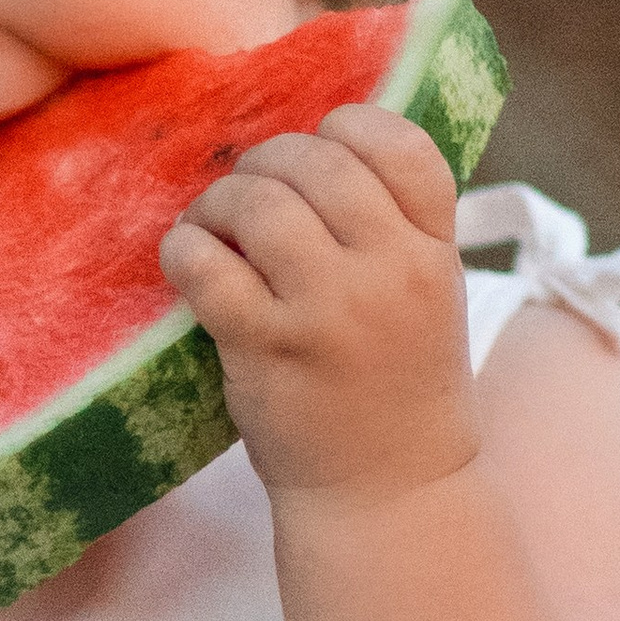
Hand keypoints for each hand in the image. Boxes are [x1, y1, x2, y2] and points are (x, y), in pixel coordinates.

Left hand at [158, 103, 476, 500]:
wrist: (387, 493)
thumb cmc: (395, 388)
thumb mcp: (429, 296)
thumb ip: (392, 226)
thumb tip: (312, 150)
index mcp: (435, 250)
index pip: (401, 143)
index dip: (347, 127)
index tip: (316, 152)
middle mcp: (390, 271)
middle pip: (317, 161)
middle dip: (265, 163)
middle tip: (245, 194)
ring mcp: (329, 310)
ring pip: (258, 203)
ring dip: (218, 202)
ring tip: (211, 227)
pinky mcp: (268, 348)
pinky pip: (207, 267)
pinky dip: (184, 250)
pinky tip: (187, 262)